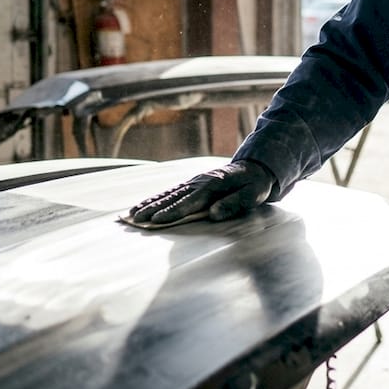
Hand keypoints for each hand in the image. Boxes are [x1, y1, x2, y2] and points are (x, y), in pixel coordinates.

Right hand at [129, 160, 276, 224]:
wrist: (255, 168)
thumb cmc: (254, 184)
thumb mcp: (252, 195)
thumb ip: (234, 203)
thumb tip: (214, 214)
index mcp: (214, 184)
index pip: (190, 200)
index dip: (174, 211)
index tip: (158, 220)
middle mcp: (200, 181)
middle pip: (174, 196)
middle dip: (154, 208)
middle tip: (137, 219)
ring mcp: (194, 182)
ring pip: (168, 193)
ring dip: (150, 203)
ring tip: (133, 214)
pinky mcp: (192, 184)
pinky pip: (171, 192)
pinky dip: (156, 198)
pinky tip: (144, 205)